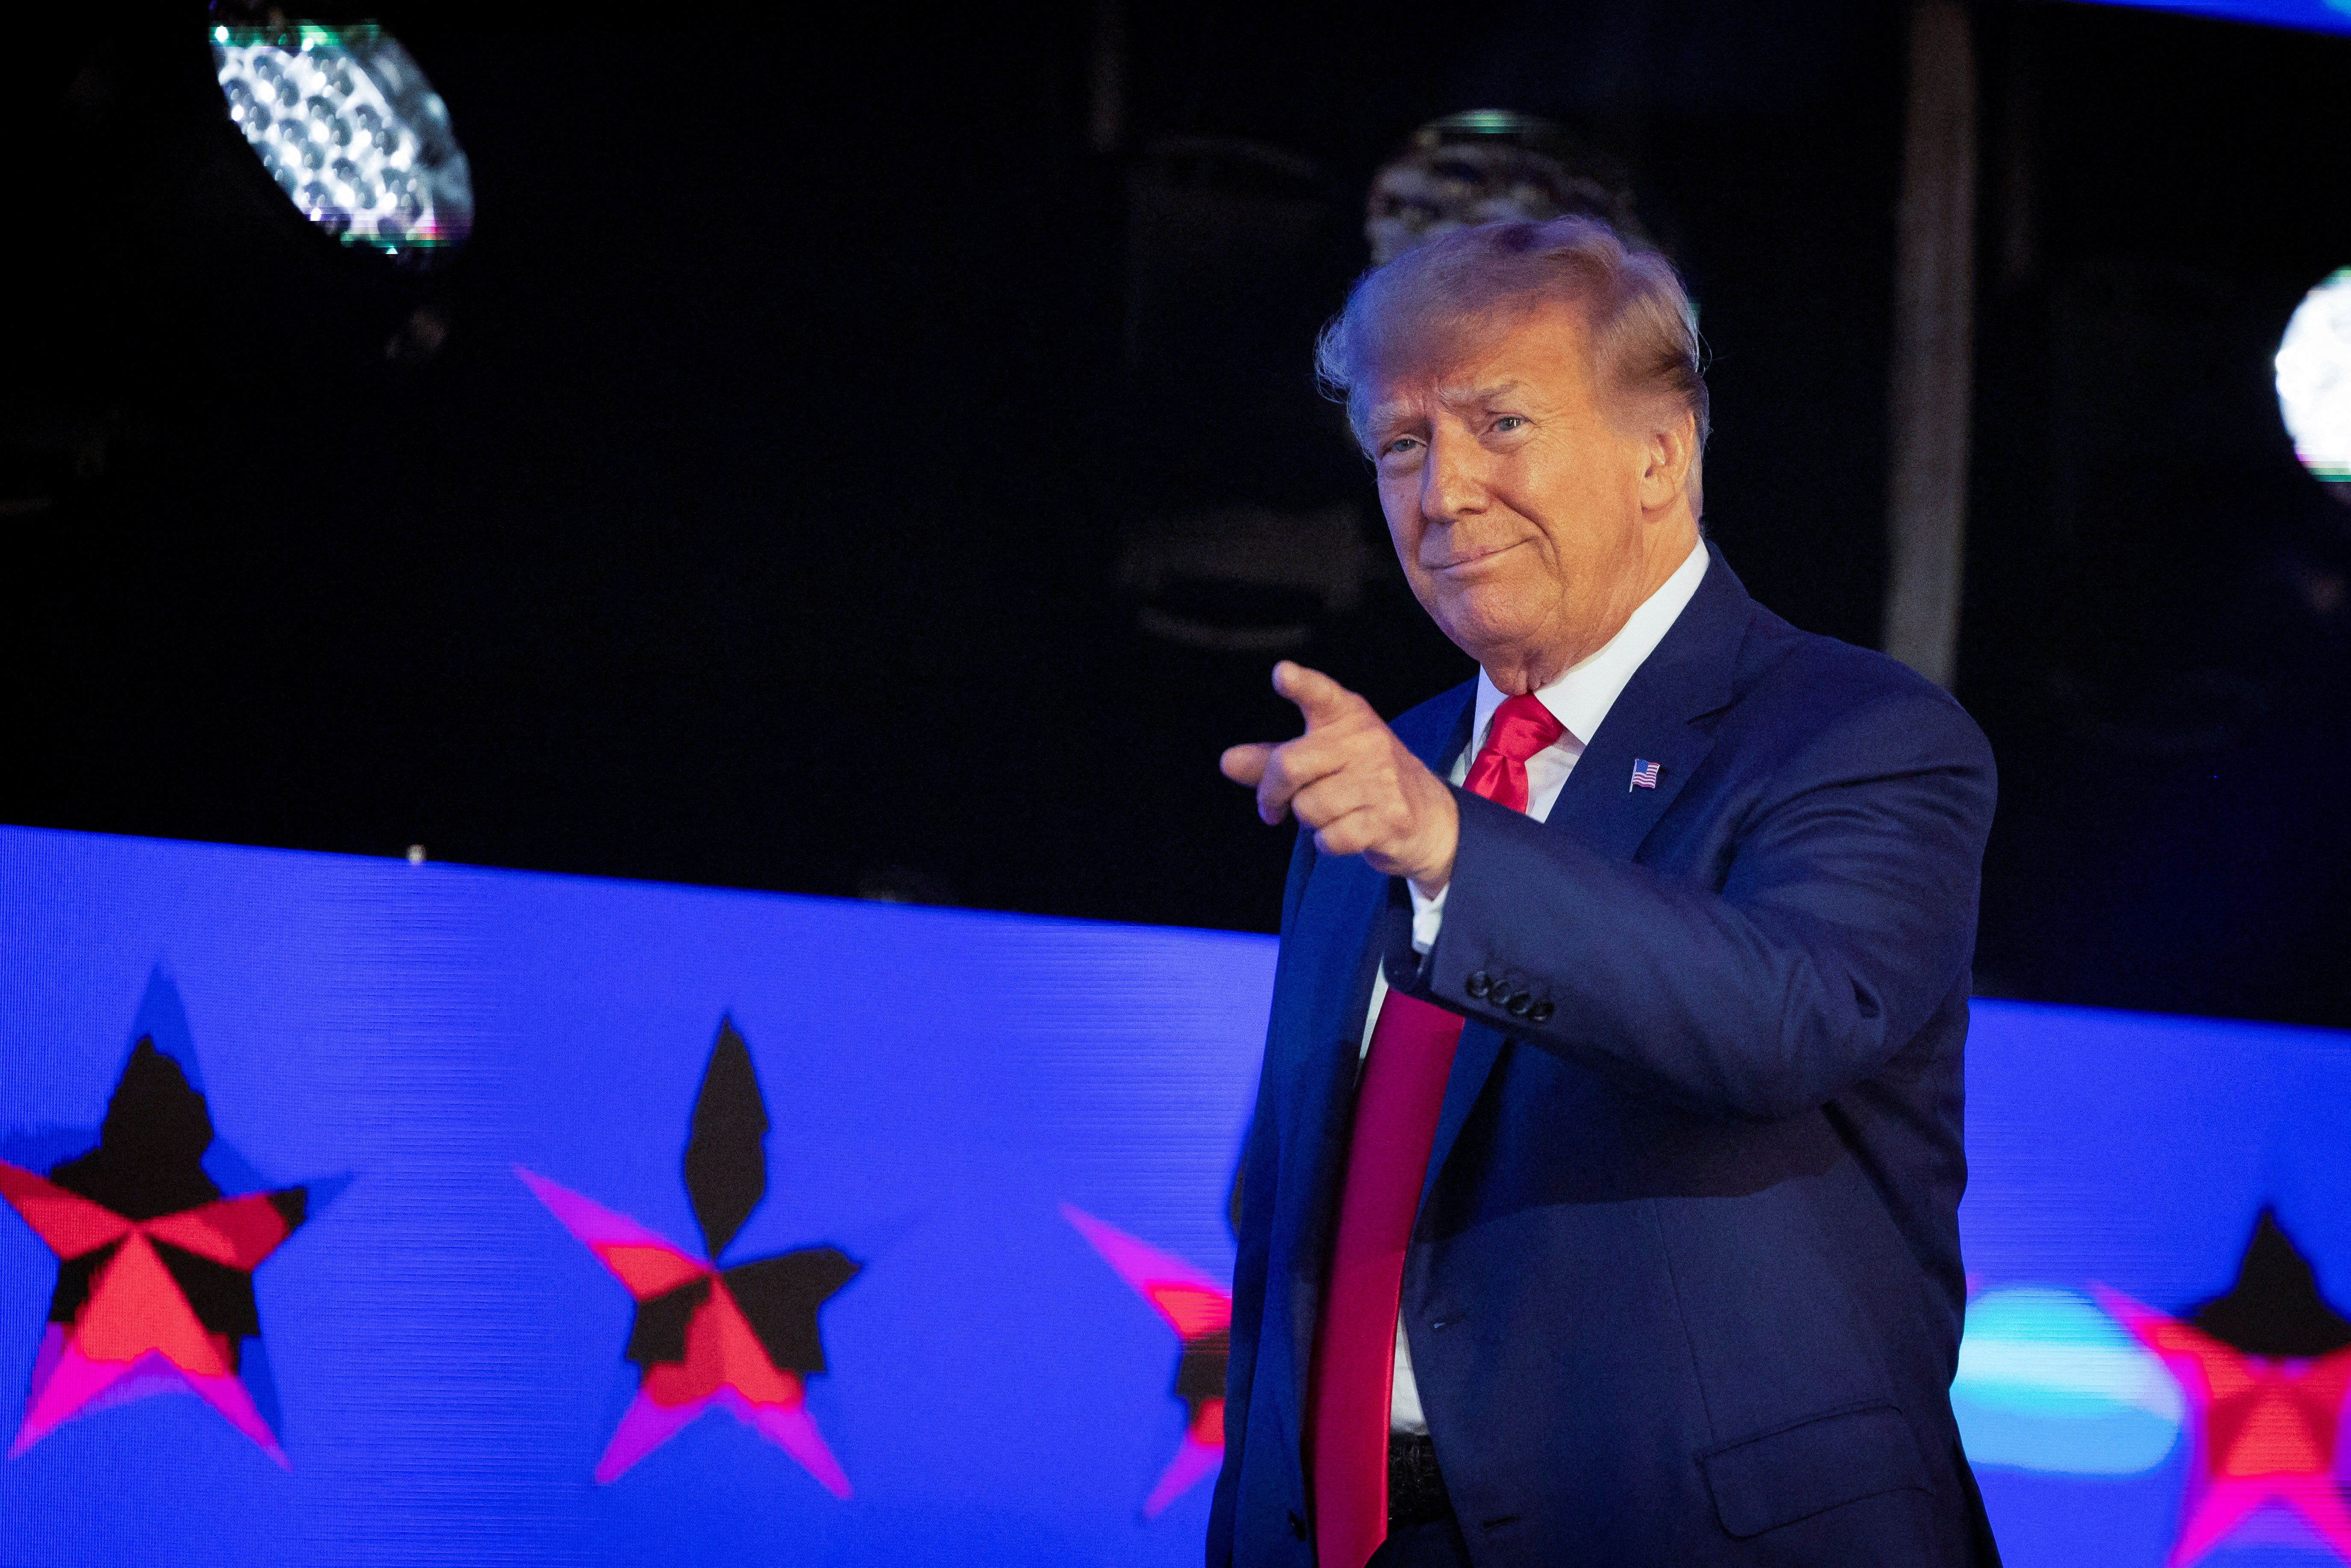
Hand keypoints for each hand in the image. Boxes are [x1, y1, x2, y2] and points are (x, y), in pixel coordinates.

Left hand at [1220, 661, 1459, 893]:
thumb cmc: (1364, 780)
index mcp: (1347, 716)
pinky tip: (1346, 832)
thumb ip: (1273, 760)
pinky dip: (1327, 843)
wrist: (1430, 818)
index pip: (1321, 695)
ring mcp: (1381, 780)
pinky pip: (1328, 838)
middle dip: (1271, 794)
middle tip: (1272, 807)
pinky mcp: (1389, 819)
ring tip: (1332, 813)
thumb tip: (1228, 761)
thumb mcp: (1322, 759)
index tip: (1282, 674)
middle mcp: (1366, 741)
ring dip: (1308, 820)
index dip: (1300, 684)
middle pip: (1289, 765)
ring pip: (1307, 807)